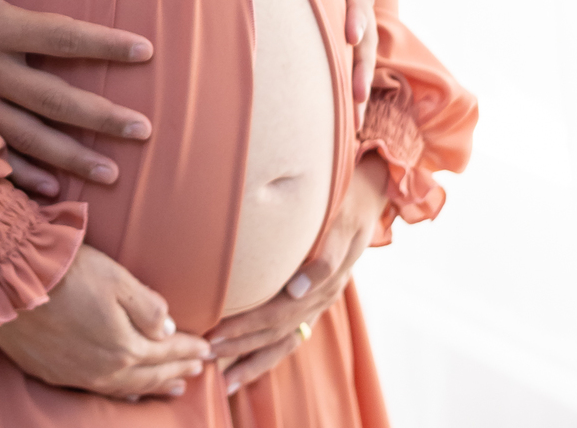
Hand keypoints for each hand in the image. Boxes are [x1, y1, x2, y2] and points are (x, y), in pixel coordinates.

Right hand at [0, 0, 153, 196]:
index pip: (63, 37)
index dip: (106, 45)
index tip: (145, 51)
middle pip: (55, 100)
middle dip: (101, 118)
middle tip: (144, 130)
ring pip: (29, 137)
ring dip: (71, 157)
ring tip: (111, 173)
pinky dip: (23, 175)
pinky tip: (53, 189)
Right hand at [0, 242, 211, 398]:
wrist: (10, 280)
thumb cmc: (66, 271)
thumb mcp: (116, 278)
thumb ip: (147, 306)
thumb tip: (169, 329)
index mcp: (124, 345)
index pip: (166, 351)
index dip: (189, 349)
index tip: (208, 349)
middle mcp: (104, 369)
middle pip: (150, 375)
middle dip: (177, 371)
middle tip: (198, 371)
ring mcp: (78, 375)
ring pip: (126, 388)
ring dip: (153, 386)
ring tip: (173, 387)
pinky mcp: (54, 373)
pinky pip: (98, 391)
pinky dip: (122, 393)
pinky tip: (127, 393)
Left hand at [211, 153, 388, 394]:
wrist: (370, 196)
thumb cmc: (348, 203)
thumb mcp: (342, 223)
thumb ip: (326, 259)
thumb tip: (296, 291)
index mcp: (325, 283)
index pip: (278, 313)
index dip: (246, 326)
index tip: (216, 333)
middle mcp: (320, 299)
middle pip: (276, 332)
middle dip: (240, 345)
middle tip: (206, 353)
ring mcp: (318, 304)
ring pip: (283, 342)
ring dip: (253, 360)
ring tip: (224, 379)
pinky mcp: (313, 303)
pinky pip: (291, 338)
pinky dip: (267, 355)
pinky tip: (245, 366)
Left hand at [326, 0, 376, 129]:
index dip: (357, 13)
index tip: (351, 37)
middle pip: (365, 31)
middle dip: (362, 65)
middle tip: (356, 97)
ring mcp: (353, 7)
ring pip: (360, 50)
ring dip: (358, 83)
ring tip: (355, 123)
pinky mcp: (341, 20)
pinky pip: (347, 54)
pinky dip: (346, 82)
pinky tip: (342, 118)